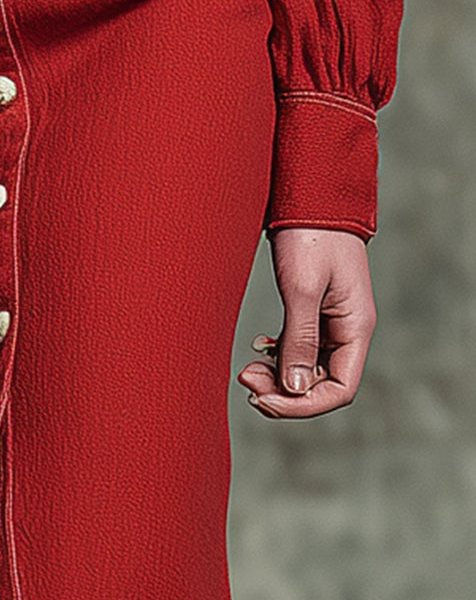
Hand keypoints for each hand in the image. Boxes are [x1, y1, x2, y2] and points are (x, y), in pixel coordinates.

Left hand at [237, 227, 376, 418]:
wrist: (311, 194)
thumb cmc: (311, 235)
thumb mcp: (303, 289)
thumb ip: (299, 339)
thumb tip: (292, 388)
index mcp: (355, 328)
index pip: (339, 390)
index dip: (302, 404)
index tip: (263, 399)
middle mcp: (347, 331)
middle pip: (319, 384)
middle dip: (282, 391)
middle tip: (245, 380)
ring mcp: (330, 323)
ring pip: (305, 369)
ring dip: (277, 376)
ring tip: (246, 370)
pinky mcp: (312, 311)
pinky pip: (298, 349)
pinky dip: (277, 357)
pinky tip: (258, 351)